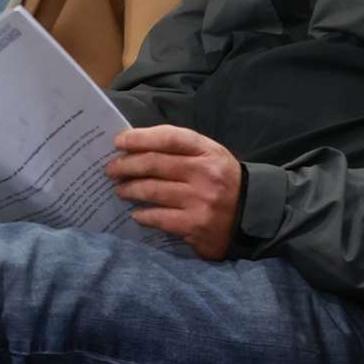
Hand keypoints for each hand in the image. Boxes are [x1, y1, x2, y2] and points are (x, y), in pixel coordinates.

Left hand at [107, 125, 241, 259]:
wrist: (253, 214)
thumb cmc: (221, 180)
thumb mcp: (209, 155)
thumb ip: (179, 149)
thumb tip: (136, 147)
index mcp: (207, 151)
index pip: (169, 137)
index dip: (140, 137)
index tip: (119, 141)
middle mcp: (205, 174)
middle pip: (155, 164)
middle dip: (126, 165)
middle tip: (111, 169)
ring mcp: (200, 200)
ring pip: (153, 190)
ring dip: (130, 189)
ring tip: (120, 190)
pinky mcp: (196, 226)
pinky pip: (160, 218)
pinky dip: (143, 215)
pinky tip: (136, 214)